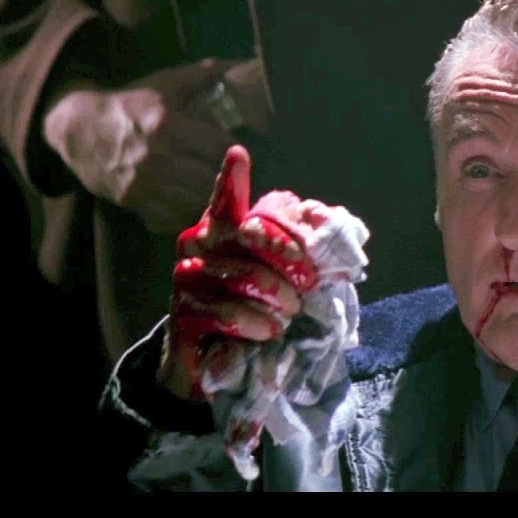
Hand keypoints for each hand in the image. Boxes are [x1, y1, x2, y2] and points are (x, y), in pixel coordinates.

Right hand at [42, 57, 269, 233]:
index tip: (241, 155)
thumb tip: (233, 64)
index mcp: (169, 125)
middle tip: (236, 179)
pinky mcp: (134, 201)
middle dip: (228, 180)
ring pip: (195, 203)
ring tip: (220, 194)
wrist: (78, 129)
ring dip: (211, 201)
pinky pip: (173, 218)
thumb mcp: (163, 84)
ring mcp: (145, 183)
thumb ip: (200, 75)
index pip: (220, 148)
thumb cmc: (128, 104)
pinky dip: (188, 214)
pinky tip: (194, 203)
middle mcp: (157, 156)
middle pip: (211, 180)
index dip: (237, 154)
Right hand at [157, 145, 323, 400]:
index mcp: (221, 228)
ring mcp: (186, 276)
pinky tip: (265, 331)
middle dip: (289, 259)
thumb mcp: (279, 277)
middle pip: (250, 234)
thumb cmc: (254, 309)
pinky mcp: (182, 312)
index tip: (238, 155)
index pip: (225, 199)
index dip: (231, 179)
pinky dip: (256, 324)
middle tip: (307, 286)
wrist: (213, 362)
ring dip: (277, 300)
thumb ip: (295, 252)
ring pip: (244, 277)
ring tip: (286, 315)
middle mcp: (198, 244)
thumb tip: (334, 228)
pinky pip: (229, 312)